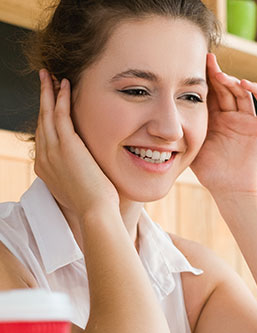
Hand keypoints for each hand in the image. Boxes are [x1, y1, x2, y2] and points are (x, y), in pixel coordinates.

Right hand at [35, 70, 118, 217]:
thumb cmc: (93, 206)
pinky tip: (64, 85)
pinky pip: (61, 115)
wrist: (95, 212)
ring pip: (47, 114)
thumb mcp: (78, 190)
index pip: (43, 137)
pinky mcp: (66, 145)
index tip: (49, 105)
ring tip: (49, 76)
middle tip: (44, 81)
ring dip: (48, 92)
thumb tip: (84, 174)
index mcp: (45, 168)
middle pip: (41, 121)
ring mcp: (53, 150)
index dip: (45, 118)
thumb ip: (76, 177)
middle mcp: (44, 157)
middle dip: (43, 100)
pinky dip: (61, 98)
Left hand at [190, 54, 256, 198]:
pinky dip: (256, 90)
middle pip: (226, 89)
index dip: (205, 79)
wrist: (233, 191)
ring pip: (243, 93)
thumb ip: (183, 131)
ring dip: (233, 81)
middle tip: (208, 61)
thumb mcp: (193, 148)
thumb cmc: (212, 174)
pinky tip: (244, 83)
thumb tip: (160, 118)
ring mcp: (248, 121)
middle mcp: (233, 118)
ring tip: (222, 76)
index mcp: (216, 121)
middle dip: (217, 74)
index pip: (211, 94)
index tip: (194, 64)